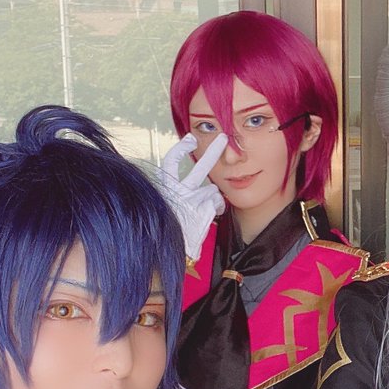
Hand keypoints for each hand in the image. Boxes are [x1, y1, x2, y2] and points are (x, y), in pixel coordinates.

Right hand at [159, 132, 227, 260]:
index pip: (171, 163)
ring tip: (204, 210)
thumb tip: (189, 190)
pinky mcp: (206, 210)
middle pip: (199, 168)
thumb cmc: (164, 229)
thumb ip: (176, 196)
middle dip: (213, 151)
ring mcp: (194, 201)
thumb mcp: (165, 207)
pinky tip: (211, 215)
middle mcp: (180, 192)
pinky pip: (218, 203)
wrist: (165, 250)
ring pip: (212, 190)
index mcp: (166, 188)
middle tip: (224, 137)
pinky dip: (217, 207)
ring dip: (212, 197)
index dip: (181, 149)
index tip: (190, 138)